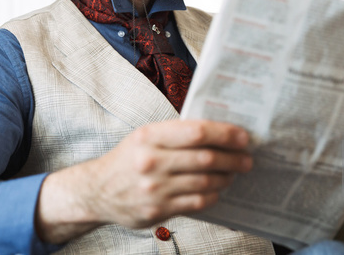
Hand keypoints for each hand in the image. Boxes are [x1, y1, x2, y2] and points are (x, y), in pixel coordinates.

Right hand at [35, 120, 251, 243]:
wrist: (97, 191)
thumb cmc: (128, 158)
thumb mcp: (145, 136)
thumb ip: (176, 134)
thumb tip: (218, 131)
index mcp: (149, 136)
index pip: (196, 132)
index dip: (225, 133)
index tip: (243, 136)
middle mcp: (151, 161)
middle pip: (205, 158)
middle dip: (233, 158)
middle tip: (246, 158)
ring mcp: (154, 188)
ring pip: (205, 182)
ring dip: (226, 177)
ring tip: (234, 173)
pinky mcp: (158, 210)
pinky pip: (197, 203)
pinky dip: (213, 195)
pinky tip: (217, 189)